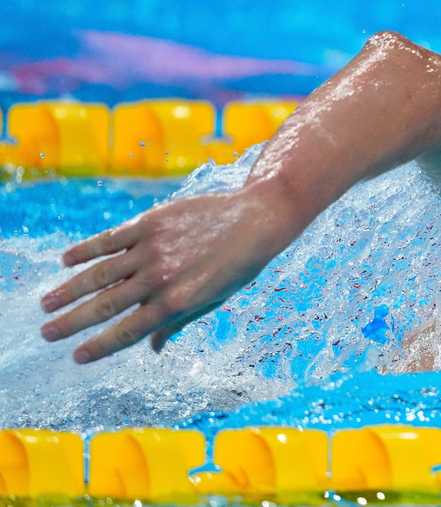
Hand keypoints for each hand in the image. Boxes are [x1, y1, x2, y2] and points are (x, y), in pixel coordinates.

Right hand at [41, 187, 296, 363]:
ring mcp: (154, 248)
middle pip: (106, 305)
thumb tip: (152, 349)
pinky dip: (86, 250)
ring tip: (46, 303)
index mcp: (178, 302)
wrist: (257, 219)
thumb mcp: (213, 300)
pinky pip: (110, 239)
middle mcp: (162, 277)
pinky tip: (65, 260)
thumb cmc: (238, 265)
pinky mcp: (151, 222)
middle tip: (46, 334)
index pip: (128, 330)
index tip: (76, 357)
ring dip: (69, 290)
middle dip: (72, 322)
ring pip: (100, 273)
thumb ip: (178, 322)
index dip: (100, 346)